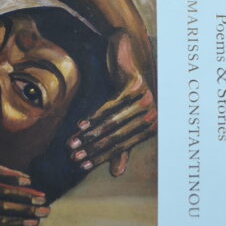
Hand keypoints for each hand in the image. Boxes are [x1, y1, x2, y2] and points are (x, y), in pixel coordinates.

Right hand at [66, 31, 155, 176]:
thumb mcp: (124, 116)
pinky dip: (95, 116)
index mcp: (152, 126)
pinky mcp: (137, 86)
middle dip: (92, 149)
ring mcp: (147, 100)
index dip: (101, 157)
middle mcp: (153, 115)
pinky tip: (80, 124)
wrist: (130, 51)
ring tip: (72, 143)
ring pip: (113, 123)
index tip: (81, 165)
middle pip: (117, 136)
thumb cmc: (126, 86)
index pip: (122, 146)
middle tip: (72, 156)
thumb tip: (117, 174)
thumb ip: (122, 144)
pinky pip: (112, 106)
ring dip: (90, 135)